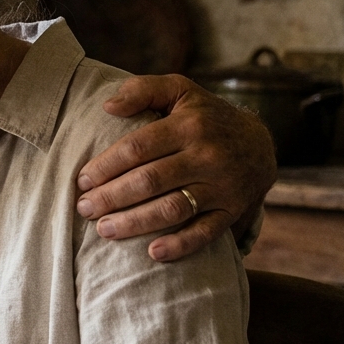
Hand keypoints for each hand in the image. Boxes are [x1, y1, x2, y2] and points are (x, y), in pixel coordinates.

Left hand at [76, 74, 275, 261]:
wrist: (261, 143)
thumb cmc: (205, 116)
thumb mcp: (179, 90)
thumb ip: (142, 90)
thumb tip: (108, 106)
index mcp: (188, 125)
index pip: (138, 148)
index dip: (106, 166)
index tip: (82, 180)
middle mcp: (206, 156)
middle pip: (150, 181)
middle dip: (111, 197)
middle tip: (85, 208)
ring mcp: (221, 185)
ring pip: (173, 208)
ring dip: (135, 222)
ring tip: (104, 230)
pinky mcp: (232, 210)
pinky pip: (206, 232)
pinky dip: (180, 245)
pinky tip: (152, 253)